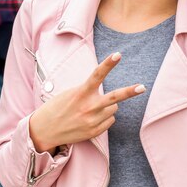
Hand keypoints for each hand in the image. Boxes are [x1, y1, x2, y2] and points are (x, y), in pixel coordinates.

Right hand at [29, 52, 144, 153]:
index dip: (108, 64)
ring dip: (107, 107)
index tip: (118, 54)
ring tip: (91, 109)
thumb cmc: (56, 108)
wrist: (43, 131)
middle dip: (130, 91)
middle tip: (142, 87)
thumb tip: (109, 99)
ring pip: (113, 109)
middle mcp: (88, 107)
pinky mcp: (94, 132)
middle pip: (115, 97)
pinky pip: (110, 121)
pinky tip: (90, 119)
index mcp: (80, 93)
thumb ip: (88, 92)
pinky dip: (104, 118)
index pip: (97, 75)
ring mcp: (92, 121)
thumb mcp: (69, 94)